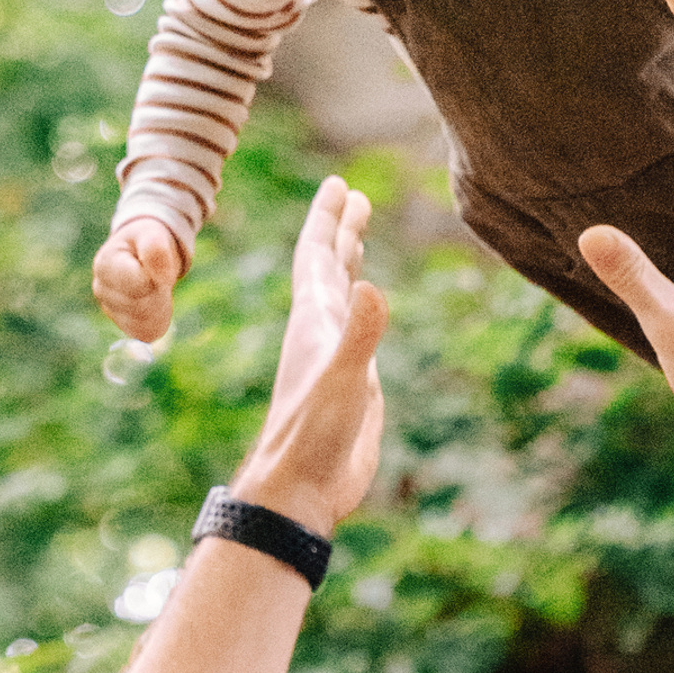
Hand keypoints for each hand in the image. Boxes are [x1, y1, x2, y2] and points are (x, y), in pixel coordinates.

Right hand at [94, 218, 185, 339]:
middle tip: (159, 276)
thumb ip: (155, 249)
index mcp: (105, 265)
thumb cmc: (146, 241)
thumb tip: (163, 278)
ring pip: (144, 322)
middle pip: (141, 306)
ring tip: (156, 287)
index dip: (156, 278)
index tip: (157, 267)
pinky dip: (158, 319)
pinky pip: (146, 332)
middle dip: (159, 292)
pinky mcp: (123, 324)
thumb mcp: (152, 234)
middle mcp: (101, 290)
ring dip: (160, 306)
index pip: (137, 285)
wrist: (140, 252)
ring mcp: (110, 309)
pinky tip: (155, 303)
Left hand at [231, 176, 388, 535]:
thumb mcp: (342, 380)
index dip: (328, 219)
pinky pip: (354, 328)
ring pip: (339, 295)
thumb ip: (359, 335)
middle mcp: (320, 331)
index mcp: (313, 321)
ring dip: (348, 262)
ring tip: (357, 236)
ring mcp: (333, 355)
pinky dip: (360, 305)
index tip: (340, 185)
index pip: (317, 256)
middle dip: (340, 230)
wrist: (301, 487)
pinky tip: (365, 303)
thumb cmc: (313, 435)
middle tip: (353, 197)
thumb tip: (372, 286)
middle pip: (327, 267)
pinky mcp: (350, 380)